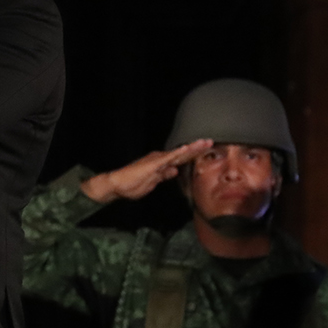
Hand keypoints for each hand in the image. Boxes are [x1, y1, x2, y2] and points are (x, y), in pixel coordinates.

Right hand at [80, 140, 212, 203]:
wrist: (116, 185)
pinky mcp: (153, 163)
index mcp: (161, 164)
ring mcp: (157, 160)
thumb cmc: (132, 185)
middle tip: (211, 142)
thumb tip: (175, 171)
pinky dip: (179, 153)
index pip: (181, 159)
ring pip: (179, 153)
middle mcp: (161, 159)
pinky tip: (188, 149)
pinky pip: (169, 157)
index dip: (194, 155)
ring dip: (192, 148)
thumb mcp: (153, 182)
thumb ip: (164, 175)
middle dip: (197, 149)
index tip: (206, 152)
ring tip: (205, 142)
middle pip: (183, 154)